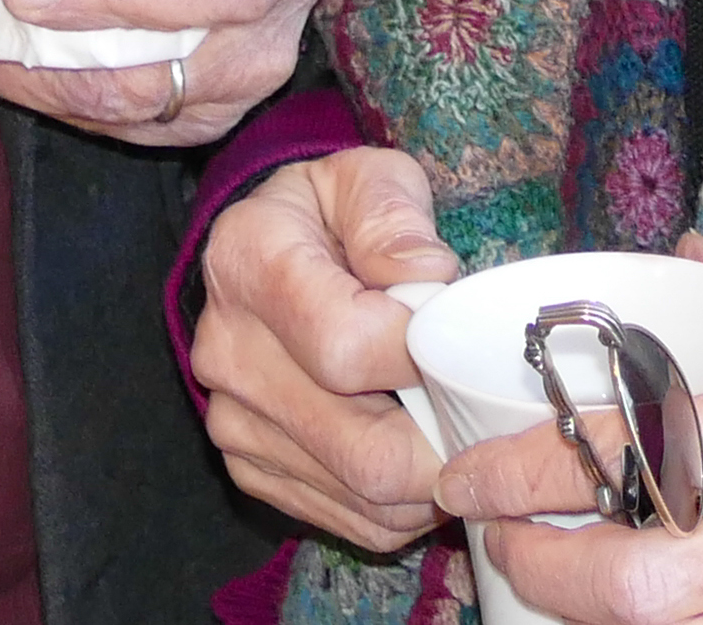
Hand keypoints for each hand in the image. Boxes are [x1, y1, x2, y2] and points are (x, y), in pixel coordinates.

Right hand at [189, 147, 460, 549]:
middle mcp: (228, 352)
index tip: (447, 337)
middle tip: (474, 408)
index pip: (348, 349)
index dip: (422, 357)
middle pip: (364, 451)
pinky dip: (401, 504)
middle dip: (445, 441)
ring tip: (446, 426)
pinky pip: (352, 521)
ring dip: (431, 479)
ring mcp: (234, 418)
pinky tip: (411, 451)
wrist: (266, 251)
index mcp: (249, 263)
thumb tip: (426, 280)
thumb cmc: (330, 215)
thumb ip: (395, 220)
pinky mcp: (249, 466)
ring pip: (367, 498)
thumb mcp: (367, 179)